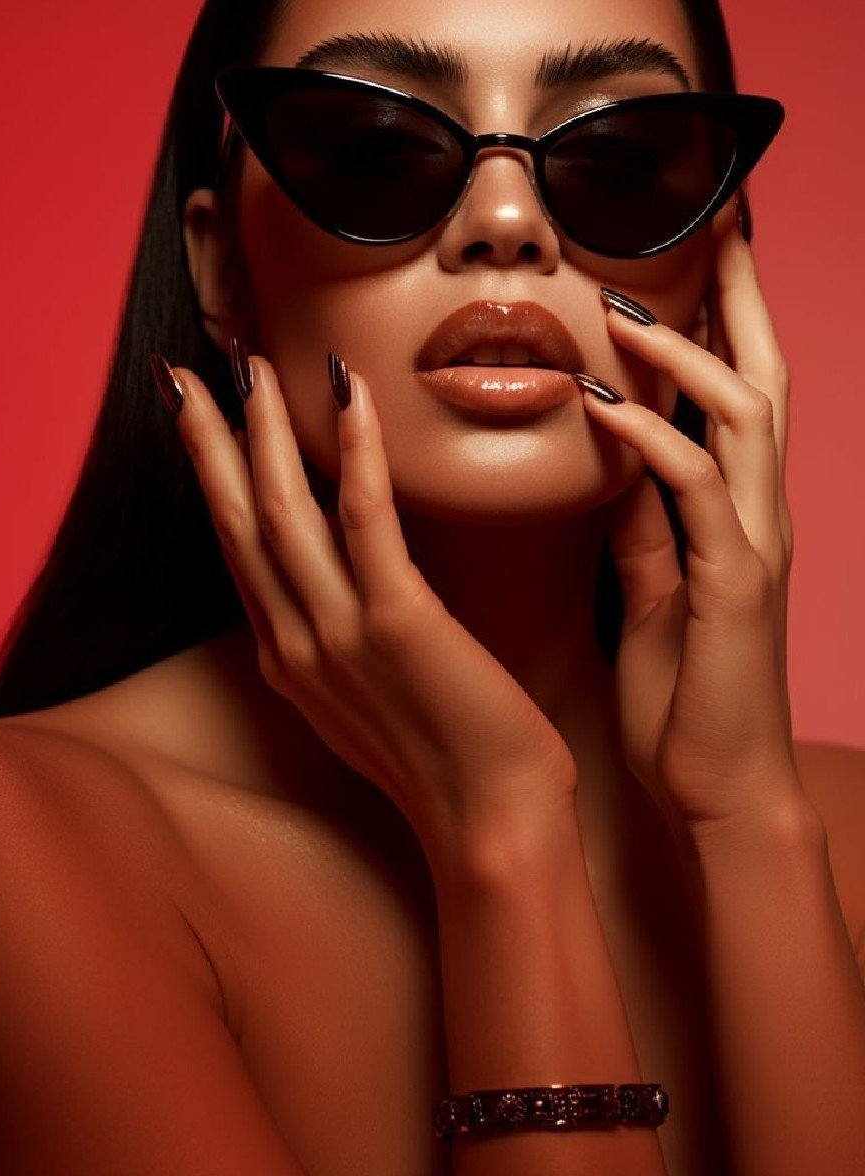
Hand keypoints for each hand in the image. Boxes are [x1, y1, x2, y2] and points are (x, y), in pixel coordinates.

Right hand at [170, 354, 575, 857]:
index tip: (201, 423)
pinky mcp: (397, 624)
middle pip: (237, 523)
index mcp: (290, 659)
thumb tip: (338, 593)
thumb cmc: (443, 761)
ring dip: (262, 431)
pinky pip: (366, 520)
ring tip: (254, 365)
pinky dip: (354, 452)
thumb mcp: (365, 702)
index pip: (238, 552)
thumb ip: (337, 644)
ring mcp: (339, 635)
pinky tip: (350, 395)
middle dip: (210, 442)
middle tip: (191, 371)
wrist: (490, 824)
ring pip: (282, 512)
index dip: (214, 482)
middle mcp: (297, 643)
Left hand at [582, 212, 798, 831]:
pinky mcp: (733, 582)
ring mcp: (753, 544)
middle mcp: (758, 516)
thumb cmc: (688, 696)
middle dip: (739, 298)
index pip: (738, 398)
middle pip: (763, 378)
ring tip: (622, 300)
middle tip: (712, 223)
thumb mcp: (656, 592)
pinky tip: (602, 399)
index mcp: (737, 517)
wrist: (719, 787)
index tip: (694, 257)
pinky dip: (649, 436)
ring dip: (685, 351)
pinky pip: (692, 488)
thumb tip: (615, 465)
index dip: (724, 324)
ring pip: (743, 416)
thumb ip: (643, 526)